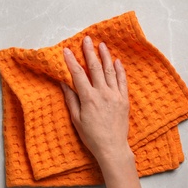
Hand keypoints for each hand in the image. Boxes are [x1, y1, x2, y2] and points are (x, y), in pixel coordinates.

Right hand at [61, 36, 130, 163]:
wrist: (112, 147)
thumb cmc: (91, 136)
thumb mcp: (76, 119)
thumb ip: (71, 99)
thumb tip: (64, 83)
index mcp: (89, 98)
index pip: (78, 74)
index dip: (71, 61)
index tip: (66, 50)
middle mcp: (103, 93)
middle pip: (95, 68)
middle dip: (89, 52)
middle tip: (87, 39)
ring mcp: (115, 95)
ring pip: (110, 71)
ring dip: (105, 56)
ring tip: (101, 45)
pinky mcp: (124, 99)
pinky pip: (122, 81)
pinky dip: (119, 70)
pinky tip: (117, 61)